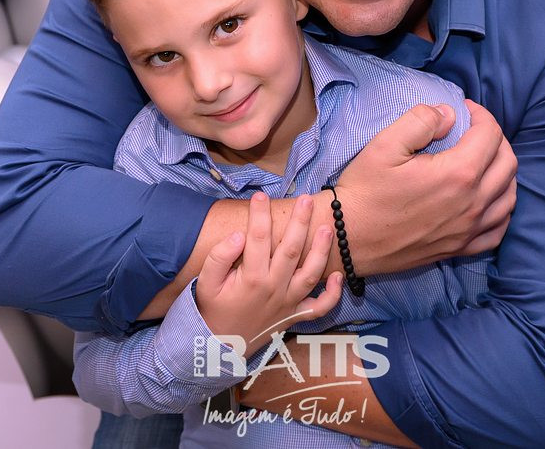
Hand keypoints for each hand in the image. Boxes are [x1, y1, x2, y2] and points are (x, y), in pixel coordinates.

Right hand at [195, 192, 342, 353]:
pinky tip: (339, 276)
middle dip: (300, 222)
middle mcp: (274, 288)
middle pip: (291, 250)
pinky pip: (319, 308)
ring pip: (310, 274)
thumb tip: (238, 235)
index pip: (257, 238)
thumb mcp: (205, 283)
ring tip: (328, 228)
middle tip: (306, 199)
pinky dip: (332, 295)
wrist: (218, 348)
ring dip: (321, 251)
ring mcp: (287, 303)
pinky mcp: (294, 316)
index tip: (260, 195)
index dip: (259, 214)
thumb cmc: (212, 309)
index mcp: (251, 278)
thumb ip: (219, 257)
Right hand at [336, 102, 516, 273]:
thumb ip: (421, 120)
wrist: (349, 238)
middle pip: (508, 163)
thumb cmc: (365, 189)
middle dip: (496, 138)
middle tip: (475, 129)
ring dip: (503, 171)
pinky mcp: (460, 248)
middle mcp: (472, 204)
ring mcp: (469, 230)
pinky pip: (498, 229)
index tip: (466, 109)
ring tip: (484, 159)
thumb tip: (449, 114)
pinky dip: (501, 208)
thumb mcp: (385, 144)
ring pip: (509, 196)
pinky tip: (488, 199)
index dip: (481, 115)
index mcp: (458, 174)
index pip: (490, 135)